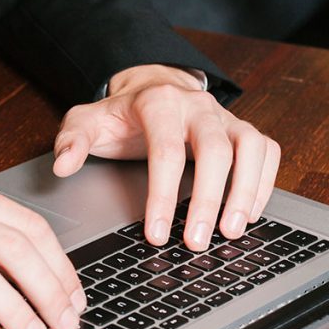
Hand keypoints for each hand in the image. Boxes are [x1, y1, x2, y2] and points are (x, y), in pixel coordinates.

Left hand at [52, 64, 279, 250]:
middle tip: (197, 241)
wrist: (151, 87)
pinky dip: (265, 181)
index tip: (155, 233)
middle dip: (208, 200)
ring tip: (232, 231)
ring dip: (246, 191)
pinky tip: (250, 214)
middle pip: (215, 150)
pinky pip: (266, 151)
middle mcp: (197, 107)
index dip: (163, 196)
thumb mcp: (86, 121)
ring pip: (250, 147)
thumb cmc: (120, 115)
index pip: (166, 151)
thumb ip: (72, 140)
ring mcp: (224, 117)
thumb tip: (63, 165)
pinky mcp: (241, 130)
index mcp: (158, 103)